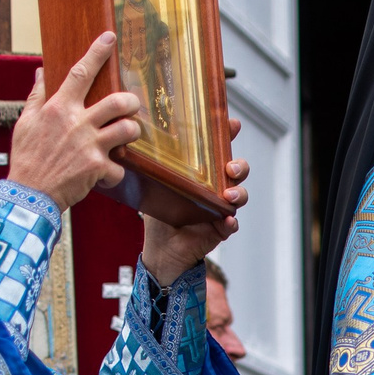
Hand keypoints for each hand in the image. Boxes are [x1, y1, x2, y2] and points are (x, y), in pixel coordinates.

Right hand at [7, 33, 145, 208]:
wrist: (29, 194)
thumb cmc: (27, 157)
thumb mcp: (25, 122)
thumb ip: (37, 96)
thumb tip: (40, 71)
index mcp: (59, 108)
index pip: (80, 72)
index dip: (97, 52)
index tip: (110, 37)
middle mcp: (77, 123)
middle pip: (119, 101)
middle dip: (131, 101)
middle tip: (130, 105)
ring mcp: (90, 145)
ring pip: (128, 130)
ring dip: (131, 133)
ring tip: (124, 137)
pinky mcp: (97, 168)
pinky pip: (120, 168)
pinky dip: (115, 173)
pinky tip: (105, 175)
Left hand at [142, 115, 251, 285]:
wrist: (159, 250)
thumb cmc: (159, 216)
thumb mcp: (154, 186)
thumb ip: (152, 167)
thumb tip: (134, 140)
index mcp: (202, 174)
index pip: (218, 150)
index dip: (228, 136)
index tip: (233, 125)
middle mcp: (215, 189)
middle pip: (238, 171)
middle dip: (240, 165)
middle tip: (230, 167)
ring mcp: (219, 208)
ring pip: (239, 196)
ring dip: (238, 193)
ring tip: (228, 195)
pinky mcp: (219, 230)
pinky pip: (231, 225)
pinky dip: (231, 223)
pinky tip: (227, 221)